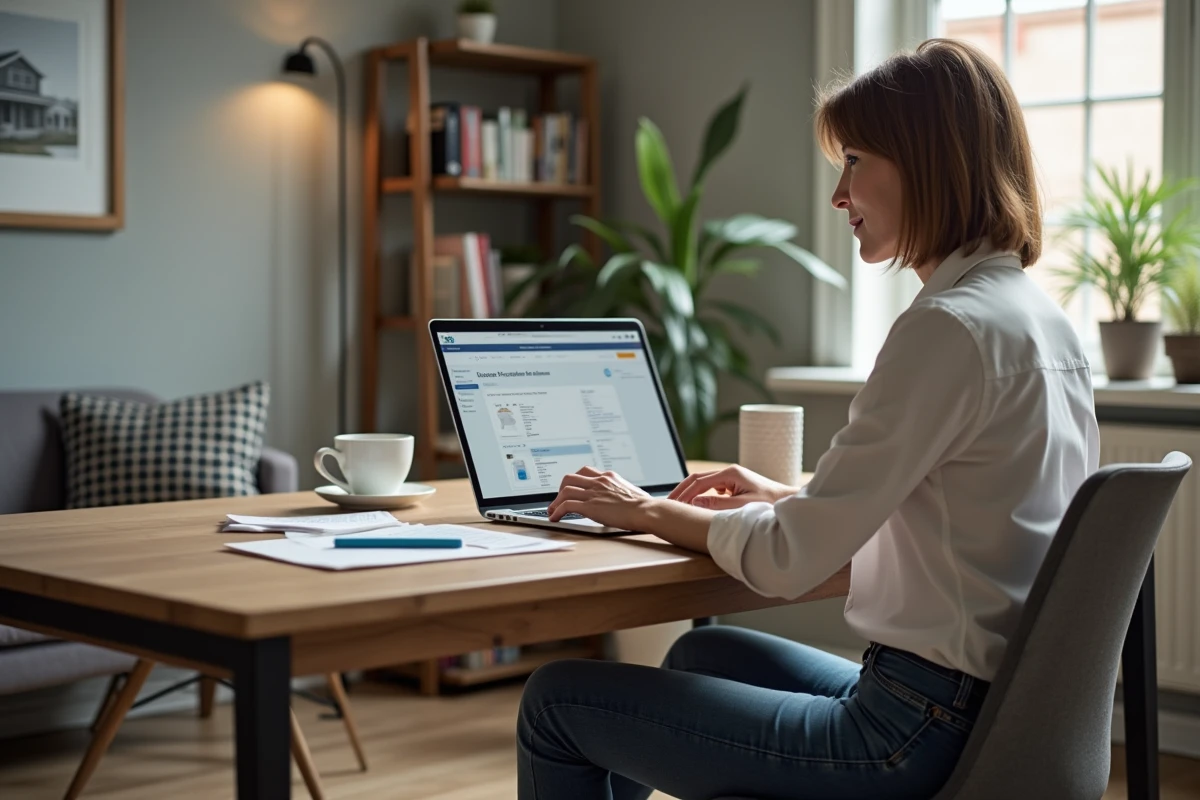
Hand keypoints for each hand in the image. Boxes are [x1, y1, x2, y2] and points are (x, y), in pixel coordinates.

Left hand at [547, 466, 653, 529]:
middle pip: (570, 478)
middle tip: (559, 499)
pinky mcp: (590, 506)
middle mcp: (599, 481)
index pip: (585, 472)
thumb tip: (623, 499)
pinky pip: (567, 505)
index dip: (575, 481)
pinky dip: (557, 511)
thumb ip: (622, 492)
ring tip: (552, 511)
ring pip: (565, 490)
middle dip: (561, 489)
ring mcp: (594, 493)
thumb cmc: (644, 505)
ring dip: (556, 501)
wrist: (646, 510)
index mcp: (609, 477)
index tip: (572, 489)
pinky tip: (555, 518)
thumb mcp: (632, 492)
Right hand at [668, 465, 796, 509]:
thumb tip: (694, 503)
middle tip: (668, 502)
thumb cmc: (769, 504)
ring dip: (691, 493)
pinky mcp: (734, 484)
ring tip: (678, 505)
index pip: (698, 482)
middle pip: (697, 479)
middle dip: (682, 491)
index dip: (684, 494)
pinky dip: (701, 495)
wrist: (787, 501)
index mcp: (730, 473)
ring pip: (703, 483)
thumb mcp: (741, 506)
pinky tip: (697, 505)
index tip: (672, 504)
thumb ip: (717, 505)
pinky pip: (712, 488)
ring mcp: (731, 477)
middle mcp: (729, 472)